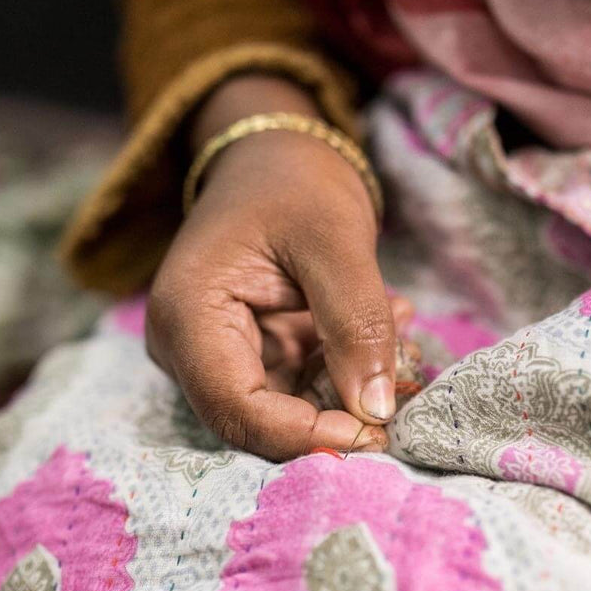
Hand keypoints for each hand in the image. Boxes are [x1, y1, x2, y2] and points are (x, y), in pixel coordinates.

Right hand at [145, 75, 401, 459]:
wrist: (273, 157)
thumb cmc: (294, 182)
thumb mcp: (336, 240)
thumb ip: (357, 324)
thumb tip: (377, 410)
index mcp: (188, 317)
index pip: (237, 409)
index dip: (304, 433)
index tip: (374, 429)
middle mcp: (186, 349)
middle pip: (257, 422)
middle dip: (334, 418)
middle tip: (403, 388)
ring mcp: (215, 358)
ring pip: (285, 413)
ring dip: (350, 393)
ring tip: (401, 339)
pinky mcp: (249, 358)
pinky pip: (298, 390)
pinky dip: (346, 373)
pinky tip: (387, 328)